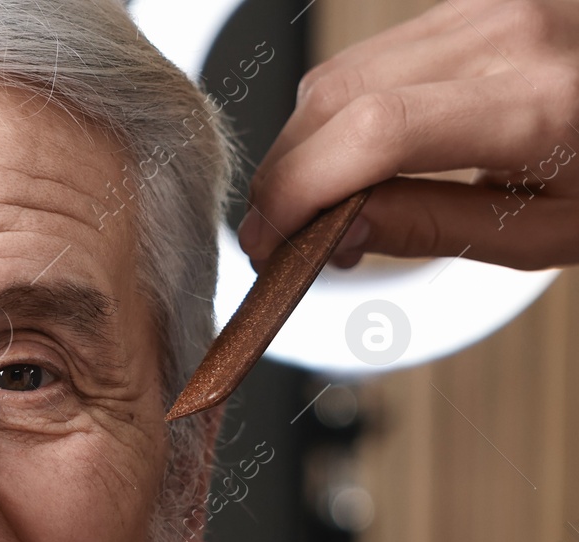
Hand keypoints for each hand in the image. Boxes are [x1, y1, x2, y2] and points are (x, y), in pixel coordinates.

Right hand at [240, 0, 578, 269]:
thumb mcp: (545, 232)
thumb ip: (431, 229)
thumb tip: (334, 231)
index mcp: (540, 106)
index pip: (375, 133)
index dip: (297, 190)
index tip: (270, 242)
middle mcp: (508, 34)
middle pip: (336, 98)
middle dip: (286, 176)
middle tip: (278, 238)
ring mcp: (488, 5)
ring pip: (338, 75)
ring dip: (305, 147)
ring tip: (319, 206)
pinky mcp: (473, 0)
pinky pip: (371, 57)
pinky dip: (339, 116)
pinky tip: (352, 159)